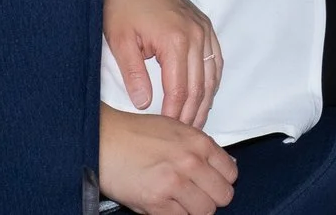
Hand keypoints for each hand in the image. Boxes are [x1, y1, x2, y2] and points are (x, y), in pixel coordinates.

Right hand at [100, 107, 236, 214]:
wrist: (104, 139)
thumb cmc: (134, 133)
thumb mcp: (175, 129)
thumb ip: (199, 148)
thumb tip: (223, 166)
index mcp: (198, 142)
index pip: (231, 174)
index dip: (220, 181)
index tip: (210, 183)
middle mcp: (191, 162)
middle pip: (223, 196)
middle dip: (210, 198)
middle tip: (195, 195)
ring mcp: (175, 183)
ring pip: (205, 212)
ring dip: (193, 210)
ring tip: (178, 201)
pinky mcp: (157, 202)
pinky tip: (164, 204)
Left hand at [105, 0, 222, 127]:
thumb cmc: (120, 3)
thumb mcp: (120, 42)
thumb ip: (133, 75)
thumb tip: (145, 104)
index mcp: (175, 40)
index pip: (180, 90)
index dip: (176, 115)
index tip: (170, 132)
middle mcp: (195, 34)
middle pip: (200, 85)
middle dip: (193, 113)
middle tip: (185, 134)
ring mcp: (202, 27)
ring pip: (212, 73)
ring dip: (206, 99)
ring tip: (196, 120)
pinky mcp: (203, 23)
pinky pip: (215, 57)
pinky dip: (213, 78)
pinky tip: (205, 92)